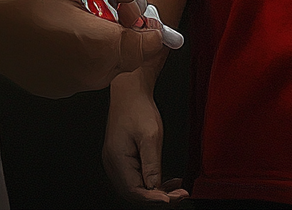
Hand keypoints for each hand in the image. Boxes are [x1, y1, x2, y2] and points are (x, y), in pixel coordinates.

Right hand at [0, 0, 164, 97]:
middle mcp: (88, 73)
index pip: (147, 46)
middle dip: (124, 32)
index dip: (151, 27)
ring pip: (104, 66)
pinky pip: (80, 72)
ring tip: (80, 14)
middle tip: (107, 6)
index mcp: (100, 46)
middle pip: (126, 57)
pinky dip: (81, 54)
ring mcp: (68, 85)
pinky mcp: (50, 88)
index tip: (141, 12)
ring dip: (102, 43)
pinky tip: (62, 30)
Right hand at [105, 82, 187, 203]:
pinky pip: (136, 177)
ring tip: (176, 190)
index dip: (153, 198)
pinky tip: (165, 180)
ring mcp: (116, 162)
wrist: (130, 92)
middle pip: (134, 192)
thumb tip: (155, 188)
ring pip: (136, 186)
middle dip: (157, 197)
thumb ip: (152, 163)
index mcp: (117, 160)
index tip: (172, 199)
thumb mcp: (151, 135)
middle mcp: (113, 164)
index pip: (134, 191)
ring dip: (155, 190)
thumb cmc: (138, 108)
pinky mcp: (123, 158)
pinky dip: (151, 181)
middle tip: (179, 195)